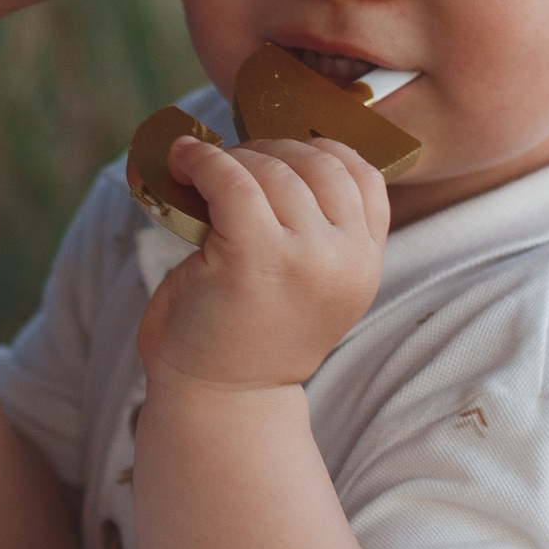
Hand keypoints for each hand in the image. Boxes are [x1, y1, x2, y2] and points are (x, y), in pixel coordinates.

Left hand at [137, 134, 386, 391]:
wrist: (220, 398)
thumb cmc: (248, 331)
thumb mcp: (307, 279)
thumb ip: (315, 228)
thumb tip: (276, 149)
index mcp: (365, 262)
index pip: (361, 173)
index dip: (313, 151)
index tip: (272, 161)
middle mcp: (345, 259)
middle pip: (315, 162)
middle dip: (267, 151)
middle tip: (228, 166)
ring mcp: (304, 258)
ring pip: (272, 169)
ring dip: (231, 158)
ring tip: (200, 170)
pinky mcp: (253, 257)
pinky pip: (232, 180)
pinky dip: (203, 161)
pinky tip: (183, 163)